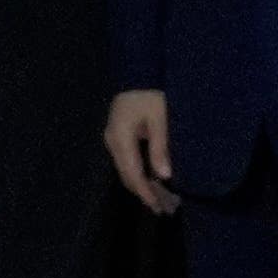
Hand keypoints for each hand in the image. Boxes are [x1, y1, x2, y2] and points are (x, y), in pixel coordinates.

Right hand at [100, 83, 178, 215]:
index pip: (132, 173)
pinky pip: (128, 160)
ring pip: (127, 169)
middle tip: (164, 209)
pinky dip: (140, 173)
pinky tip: (154, 180)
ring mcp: (113, 138)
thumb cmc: (151, 93)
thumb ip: (160, 147)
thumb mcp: (160, 118)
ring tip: (161, 199)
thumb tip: (164, 176)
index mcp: (120, 138)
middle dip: (145, 193)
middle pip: (127, 175)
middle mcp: (112, 141)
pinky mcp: (119, 135)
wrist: (138, 68)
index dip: (146, 192)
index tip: (160, 207)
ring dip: (143, 185)